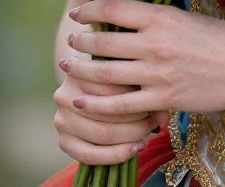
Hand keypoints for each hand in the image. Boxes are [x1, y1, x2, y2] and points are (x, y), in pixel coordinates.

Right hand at [53, 66, 167, 166]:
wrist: (89, 88)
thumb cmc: (115, 75)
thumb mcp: (127, 73)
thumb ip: (145, 86)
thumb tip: (163, 118)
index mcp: (79, 70)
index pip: (112, 85)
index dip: (137, 94)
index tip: (157, 98)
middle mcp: (65, 94)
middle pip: (106, 111)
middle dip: (136, 118)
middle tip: (153, 120)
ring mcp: (61, 118)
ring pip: (101, 134)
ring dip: (129, 136)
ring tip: (147, 133)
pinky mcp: (63, 140)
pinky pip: (90, 155)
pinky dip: (116, 155)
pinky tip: (134, 150)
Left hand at [63, 0, 224, 118]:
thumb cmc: (220, 38)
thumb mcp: (187, 17)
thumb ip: (156, 18)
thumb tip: (124, 15)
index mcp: (163, 16)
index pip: (114, 8)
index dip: (89, 10)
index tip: (78, 14)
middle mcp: (156, 43)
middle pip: (103, 42)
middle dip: (80, 41)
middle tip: (72, 41)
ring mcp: (157, 75)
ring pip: (105, 74)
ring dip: (81, 70)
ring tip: (69, 67)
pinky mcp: (162, 101)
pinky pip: (119, 105)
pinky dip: (95, 104)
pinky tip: (81, 101)